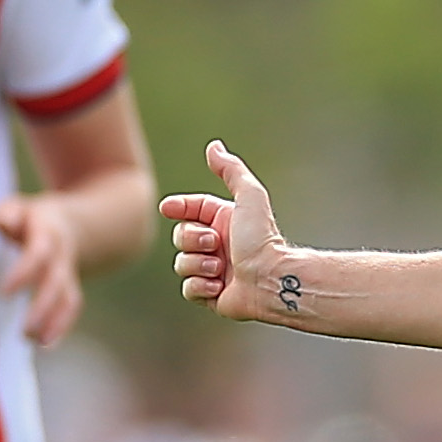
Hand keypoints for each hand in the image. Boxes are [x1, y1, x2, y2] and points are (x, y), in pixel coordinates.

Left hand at [0, 188, 87, 346]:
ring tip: (36, 342)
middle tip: (23, 330)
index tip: (4, 293)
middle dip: (42, 307)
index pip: (39, 253)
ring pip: (68, 300)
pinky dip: (59, 329)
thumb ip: (10, 213)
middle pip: (56, 283)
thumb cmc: (32, 218)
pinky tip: (45, 346)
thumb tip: (7, 224)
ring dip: (55, 323)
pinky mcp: (69, 290)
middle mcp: (62, 256)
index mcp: (48, 233)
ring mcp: (69, 275)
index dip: (25, 273)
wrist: (76, 225)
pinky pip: (69, 310)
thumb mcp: (20, 206)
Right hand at [162, 139, 292, 322]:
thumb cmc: (262, 238)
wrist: (272, 280)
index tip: (168, 208)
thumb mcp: (249, 197)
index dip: (178, 207)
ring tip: (220, 269)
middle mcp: (217, 245)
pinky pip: (188, 289)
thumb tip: (213, 146)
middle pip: (180, 237)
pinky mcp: (211, 295)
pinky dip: (201, 286)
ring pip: (180, 263)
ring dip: (198, 265)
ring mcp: (212, 270)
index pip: (189, 209)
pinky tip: (220, 287)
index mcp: (223, 221)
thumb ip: (231, 171)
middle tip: (215, 244)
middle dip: (193, 240)